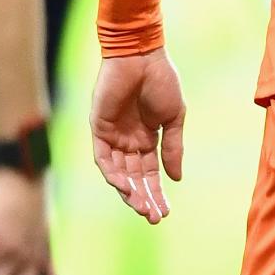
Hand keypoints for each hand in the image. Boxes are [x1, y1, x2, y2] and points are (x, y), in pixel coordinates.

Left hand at [90, 50, 186, 223]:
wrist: (142, 57)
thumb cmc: (161, 82)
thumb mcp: (173, 119)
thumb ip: (173, 148)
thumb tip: (176, 179)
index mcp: (147, 139)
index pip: (150, 174)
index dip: (157, 193)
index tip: (166, 212)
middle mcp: (127, 141)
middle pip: (134, 178)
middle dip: (144, 199)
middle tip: (154, 218)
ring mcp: (112, 136)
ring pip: (118, 173)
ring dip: (129, 192)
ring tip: (143, 207)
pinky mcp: (98, 128)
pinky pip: (103, 158)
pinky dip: (113, 174)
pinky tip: (126, 187)